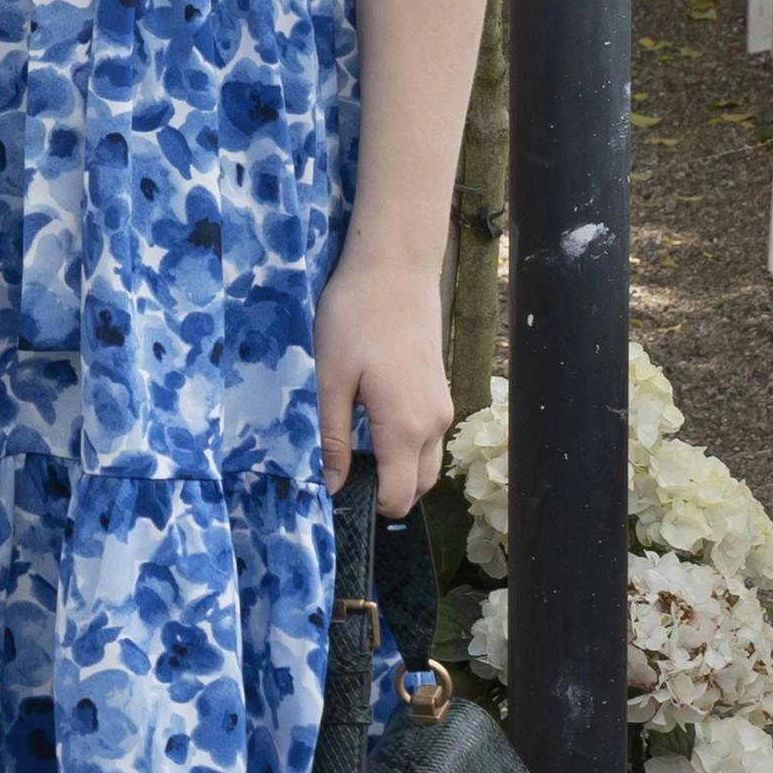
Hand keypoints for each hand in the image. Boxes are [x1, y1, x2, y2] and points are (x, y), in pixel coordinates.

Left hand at [314, 242, 451, 503]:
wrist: (396, 267)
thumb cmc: (356, 317)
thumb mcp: (331, 378)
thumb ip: (334, 436)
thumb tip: (333, 485)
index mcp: (406, 428)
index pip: (397, 497)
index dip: (367, 505)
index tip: (335, 495)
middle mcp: (433, 424)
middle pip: (416, 487)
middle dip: (383, 493)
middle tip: (341, 474)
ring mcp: (441, 407)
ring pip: (425, 463)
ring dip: (396, 470)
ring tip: (353, 451)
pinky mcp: (439, 391)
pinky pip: (427, 438)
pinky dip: (405, 448)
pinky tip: (370, 423)